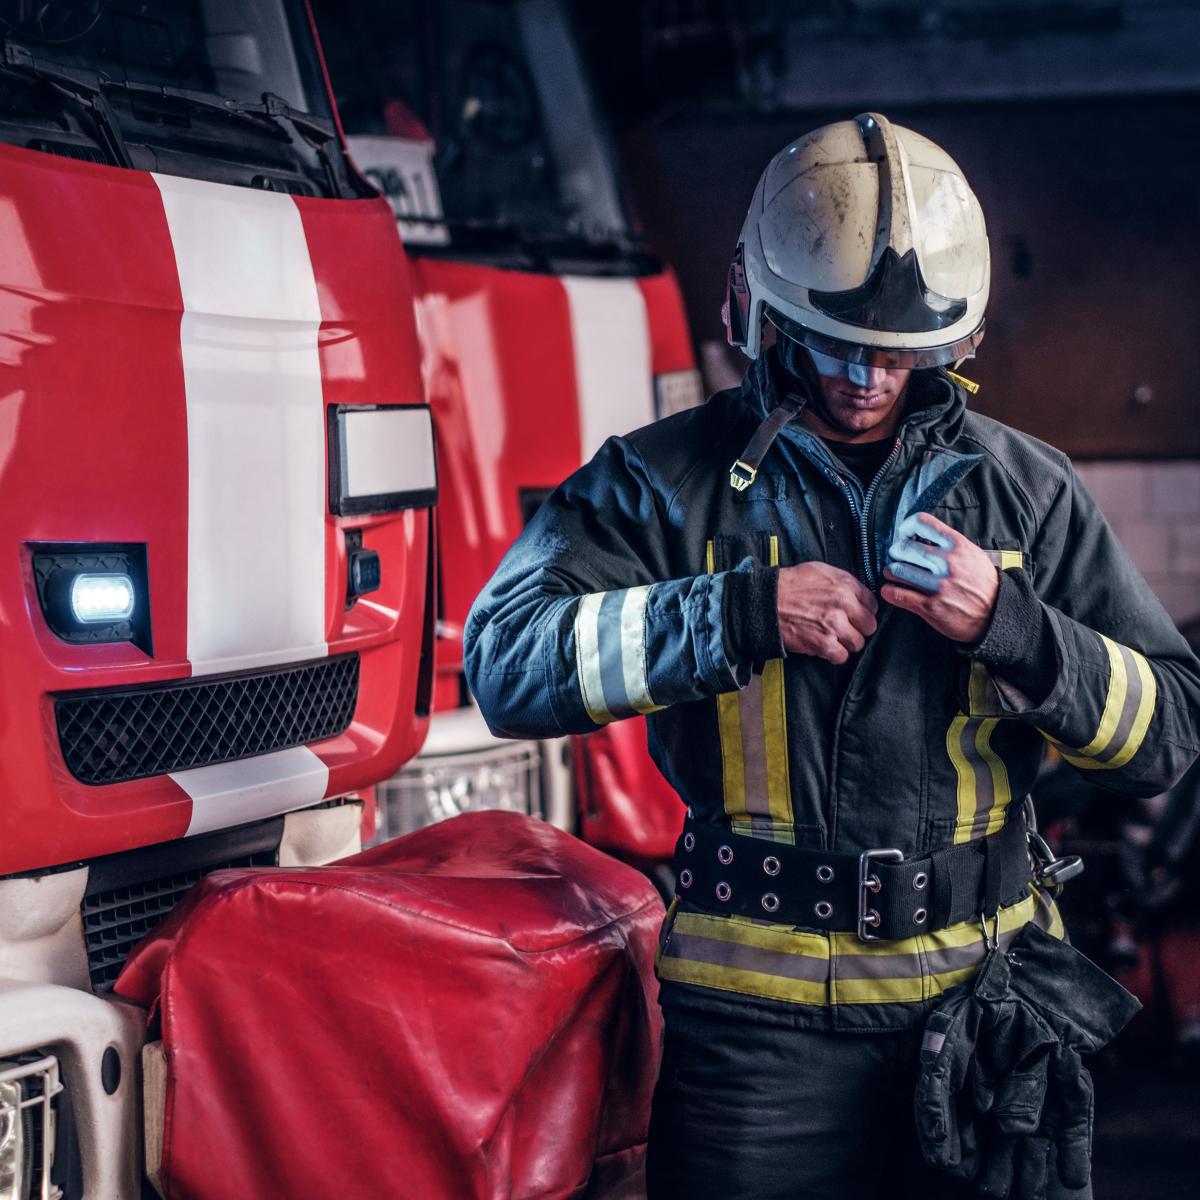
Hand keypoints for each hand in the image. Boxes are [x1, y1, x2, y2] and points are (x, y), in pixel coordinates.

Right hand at [776, 561, 877, 663]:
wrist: (766, 601)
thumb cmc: (791, 584)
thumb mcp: (821, 571)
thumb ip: (844, 581)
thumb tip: (859, 594)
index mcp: (845, 585)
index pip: (872, 605)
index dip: (863, 611)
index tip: (855, 615)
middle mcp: (843, 605)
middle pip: (869, 626)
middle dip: (858, 628)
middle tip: (845, 628)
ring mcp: (834, 626)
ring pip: (857, 643)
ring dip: (846, 643)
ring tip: (833, 637)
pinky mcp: (823, 644)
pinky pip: (842, 657)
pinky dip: (834, 654)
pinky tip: (825, 646)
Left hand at [881, 512, 998, 642]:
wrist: (997, 613)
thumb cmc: (982, 582)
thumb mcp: (972, 555)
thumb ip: (948, 544)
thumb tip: (921, 537)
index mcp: (957, 545)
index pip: (921, 523)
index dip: (906, 527)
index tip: (904, 535)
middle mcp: (947, 563)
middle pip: (903, 547)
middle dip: (896, 552)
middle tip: (897, 558)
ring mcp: (938, 585)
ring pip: (897, 570)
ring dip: (890, 571)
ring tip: (892, 573)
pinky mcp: (931, 607)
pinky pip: (897, 594)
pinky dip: (888, 591)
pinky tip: (890, 590)